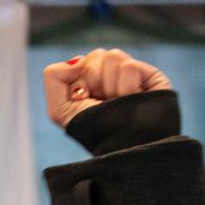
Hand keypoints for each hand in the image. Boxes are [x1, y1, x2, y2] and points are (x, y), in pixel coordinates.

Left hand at [43, 48, 171, 129]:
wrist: (123, 148)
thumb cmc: (92, 130)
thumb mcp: (59, 109)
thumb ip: (53, 76)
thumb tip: (77, 59)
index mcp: (90, 79)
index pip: (80, 62)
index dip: (77, 83)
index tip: (83, 100)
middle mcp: (111, 74)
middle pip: (96, 56)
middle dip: (94, 82)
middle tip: (102, 102)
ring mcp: (132, 73)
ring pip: (112, 56)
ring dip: (109, 85)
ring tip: (117, 102)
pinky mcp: (151, 75)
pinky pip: (129, 66)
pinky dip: (126, 87)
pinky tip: (131, 98)